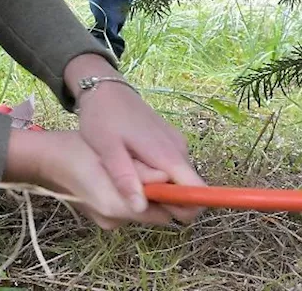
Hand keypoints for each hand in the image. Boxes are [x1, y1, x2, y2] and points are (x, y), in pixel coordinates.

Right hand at [3, 129, 175, 229]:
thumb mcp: (111, 154)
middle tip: (151, 163)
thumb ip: (142, 172)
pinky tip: (120, 171)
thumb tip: (169, 179)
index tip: (184, 181)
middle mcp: (114, 221)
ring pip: (143, 206)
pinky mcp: (103, 214)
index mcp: (116, 207)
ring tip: (134, 162)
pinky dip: (132, 190)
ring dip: (146, 189)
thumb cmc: (76, 150)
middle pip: (155, 210)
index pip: (164, 213)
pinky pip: (128, 204)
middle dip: (160, 190)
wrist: (43, 158)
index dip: (178, 199)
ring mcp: (107, 221)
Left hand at [76, 81, 205, 223]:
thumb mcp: (107, 150)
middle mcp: (179, 149)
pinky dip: (157, 174)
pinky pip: (172, 167)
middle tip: (134, 194)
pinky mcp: (170, 141)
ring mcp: (176, 143)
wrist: (105, 88)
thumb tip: (141, 209)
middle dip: (167, 199)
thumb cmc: (103, 117)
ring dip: (160, 187)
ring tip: (129, 178)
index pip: (198, 189)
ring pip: (178, 178)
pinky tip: (133, 167)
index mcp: (168, 154)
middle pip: (188, 188)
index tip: (163, 213)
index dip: (188, 207)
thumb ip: (125, 178)